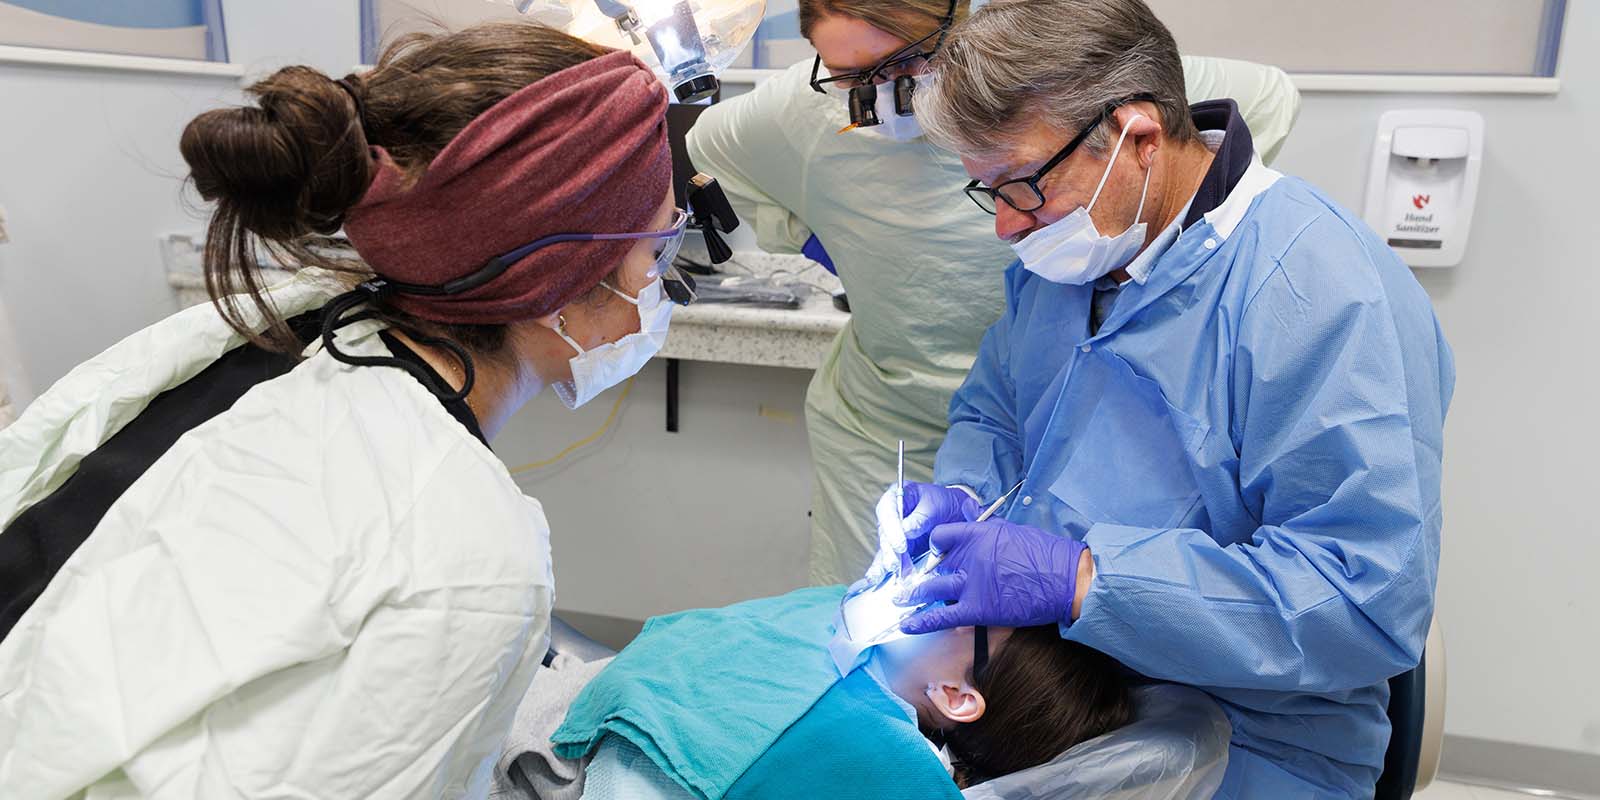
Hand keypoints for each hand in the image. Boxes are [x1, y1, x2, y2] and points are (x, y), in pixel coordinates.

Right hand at [865, 482, 980, 584]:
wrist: (956, 514)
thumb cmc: (945, 503)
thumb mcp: (937, 504)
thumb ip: (922, 517)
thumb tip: (907, 530)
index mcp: (896, 497)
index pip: (888, 510)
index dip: (892, 529)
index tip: (901, 545)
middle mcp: (891, 516)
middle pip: (884, 533)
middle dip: (889, 551)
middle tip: (894, 565)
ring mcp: (893, 534)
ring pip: (884, 549)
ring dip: (885, 563)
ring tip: (884, 576)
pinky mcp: (897, 550)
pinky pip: (888, 560)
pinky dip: (883, 571)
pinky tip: (875, 579)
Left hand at [898, 519, 1089, 634]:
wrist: (1067, 579)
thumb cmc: (1047, 556)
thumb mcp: (1014, 533)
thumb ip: (989, 538)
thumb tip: (977, 542)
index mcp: (978, 533)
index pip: (941, 535)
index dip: (937, 545)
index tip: (937, 553)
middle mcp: (969, 556)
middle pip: (935, 564)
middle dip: (922, 574)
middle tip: (909, 580)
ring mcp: (971, 583)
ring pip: (931, 588)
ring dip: (912, 595)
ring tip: (899, 599)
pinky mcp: (976, 609)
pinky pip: (940, 615)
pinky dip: (921, 622)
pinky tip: (905, 625)